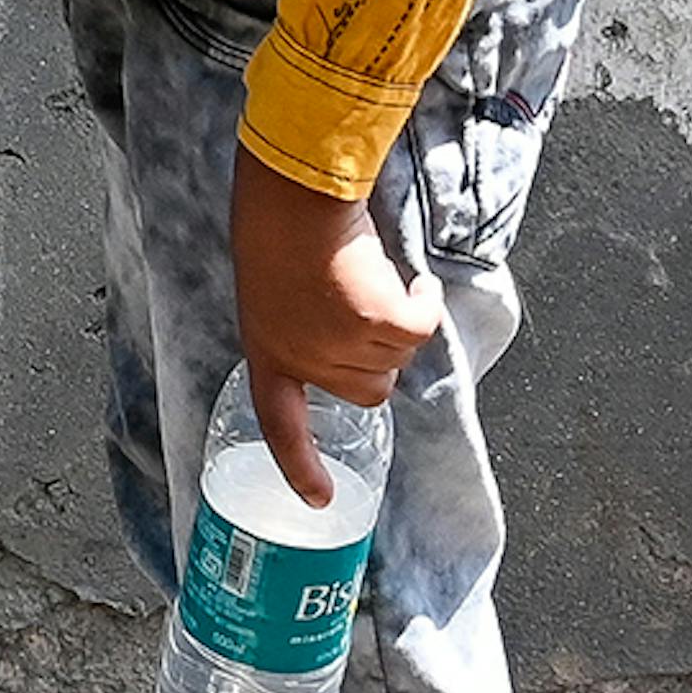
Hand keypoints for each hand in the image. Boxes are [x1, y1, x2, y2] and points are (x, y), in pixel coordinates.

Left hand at [224, 152, 443, 509]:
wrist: (294, 193)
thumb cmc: (280, 226)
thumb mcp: (273, 291)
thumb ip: (300, 327)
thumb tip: (345, 341)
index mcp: (267, 352)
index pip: (280, 426)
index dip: (301, 465)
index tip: (318, 499)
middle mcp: (302, 357)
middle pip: (368, 390)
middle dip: (380, 356)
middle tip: (370, 308)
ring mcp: (339, 345)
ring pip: (397, 358)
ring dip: (399, 320)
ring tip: (374, 278)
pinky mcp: (376, 322)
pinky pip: (420, 329)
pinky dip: (424, 303)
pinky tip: (412, 280)